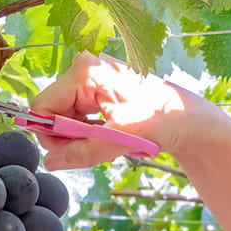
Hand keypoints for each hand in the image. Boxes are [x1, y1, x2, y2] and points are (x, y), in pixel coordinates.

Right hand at [30, 51, 222, 169]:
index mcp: (85, 72)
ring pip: (64, 116)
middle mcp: (84, 68)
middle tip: (98, 146)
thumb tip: (51, 162)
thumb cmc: (161, 121)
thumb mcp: (119, 140)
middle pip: (52, 111)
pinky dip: (89, 131)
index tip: (71, 150)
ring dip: (80, 135)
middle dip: (68, 135)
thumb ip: (82, 151)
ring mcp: (91, 77)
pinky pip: (77, 115)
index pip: (42, 106)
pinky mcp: (97, 88)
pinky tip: (109, 134)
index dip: (51, 134)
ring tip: (109, 139)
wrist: (188, 119)